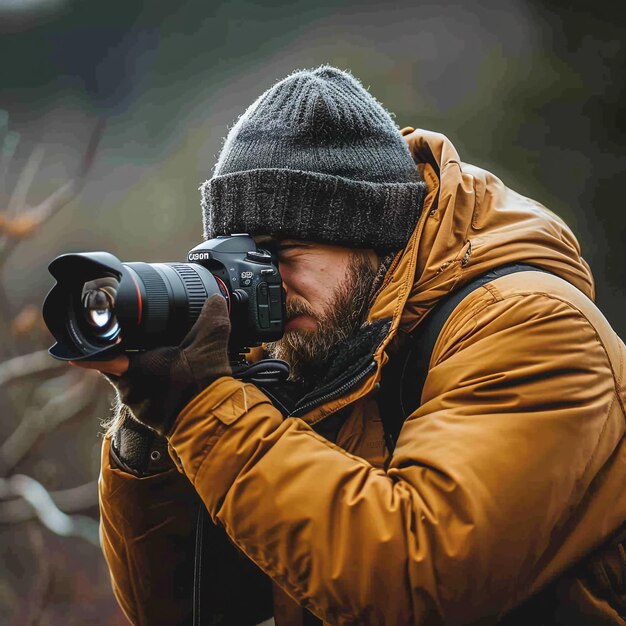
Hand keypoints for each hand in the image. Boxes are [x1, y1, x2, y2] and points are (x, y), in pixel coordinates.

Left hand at [71, 295, 231, 435]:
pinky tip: (172, 384)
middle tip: (138, 344)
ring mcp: (139, 408)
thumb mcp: (210, 343)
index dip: (86, 350)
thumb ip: (213, 318)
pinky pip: (144, 400)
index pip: (97, 357)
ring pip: (131, 385)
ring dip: (141, 375)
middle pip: (115, 368)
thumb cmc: (203, 387)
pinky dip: (153, 391)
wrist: (213, 423)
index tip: (72, 347)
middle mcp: (130, 390)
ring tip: (162, 364)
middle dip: (124, 356)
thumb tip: (217, 299)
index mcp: (134, 368)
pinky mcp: (151, 420)